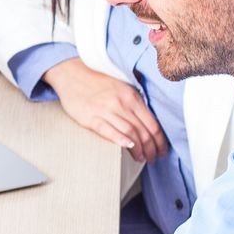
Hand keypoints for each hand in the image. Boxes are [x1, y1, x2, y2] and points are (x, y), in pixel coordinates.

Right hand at [44, 58, 167, 162]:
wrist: (72, 74)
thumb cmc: (97, 82)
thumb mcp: (122, 87)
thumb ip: (136, 102)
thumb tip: (149, 122)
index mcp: (132, 96)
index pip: (152, 124)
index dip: (160, 140)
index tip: (161, 149)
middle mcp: (122, 103)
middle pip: (143, 131)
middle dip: (151, 148)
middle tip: (153, 158)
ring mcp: (106, 110)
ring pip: (130, 133)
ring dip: (138, 149)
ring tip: (141, 158)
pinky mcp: (90, 117)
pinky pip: (108, 130)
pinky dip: (120, 139)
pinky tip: (127, 147)